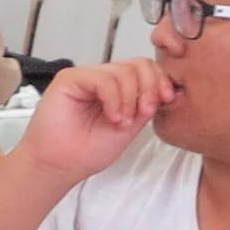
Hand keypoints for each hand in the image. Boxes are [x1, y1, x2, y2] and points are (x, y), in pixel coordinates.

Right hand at [24, 60, 175, 180]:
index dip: (161, 81)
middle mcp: (103, 80)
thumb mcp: (132, 127)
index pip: (147, 70)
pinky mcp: (70, 79)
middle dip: (150, 87)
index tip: (168, 99)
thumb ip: (147, 105)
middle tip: (146, 111)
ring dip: (130, 98)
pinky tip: (112, 117)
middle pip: (139, 64)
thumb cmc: (88, 151)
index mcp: (119, 89)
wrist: (61, 165)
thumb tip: (168, 90)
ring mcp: (87, 77)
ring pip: (124, 71)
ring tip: (122, 121)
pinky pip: (103, 79)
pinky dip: (114, 98)